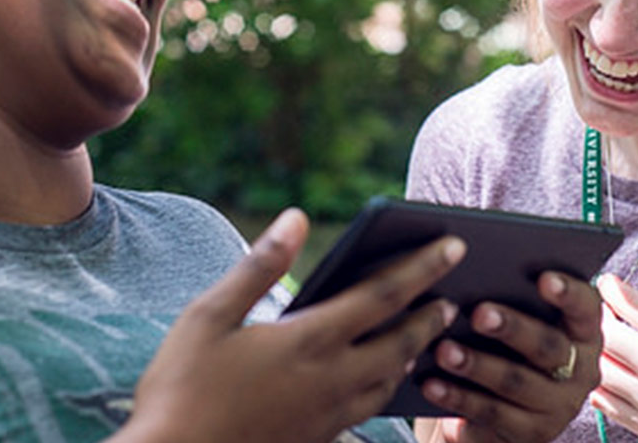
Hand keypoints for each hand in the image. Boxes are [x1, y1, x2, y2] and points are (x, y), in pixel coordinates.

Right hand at [123, 208, 464, 442]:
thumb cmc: (181, 387)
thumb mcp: (209, 315)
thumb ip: (259, 265)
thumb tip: (297, 216)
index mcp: (308, 340)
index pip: (382, 294)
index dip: (421, 266)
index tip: (454, 245)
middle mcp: (330, 380)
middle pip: (401, 342)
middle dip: (430, 316)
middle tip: (455, 297)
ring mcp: (327, 416)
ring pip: (389, 381)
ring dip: (413, 354)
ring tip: (425, 337)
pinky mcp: (317, 439)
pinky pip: (369, 410)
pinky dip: (388, 387)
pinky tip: (379, 381)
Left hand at [415, 271, 601, 442]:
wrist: (495, 413)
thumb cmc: (500, 345)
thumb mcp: (511, 320)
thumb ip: (503, 289)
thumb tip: (458, 251)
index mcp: (582, 331)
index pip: (585, 307)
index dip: (568, 292)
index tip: (543, 278)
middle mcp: (580, 370)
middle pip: (548, 346)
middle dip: (512, 328)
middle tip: (478, 313)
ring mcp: (558, 407)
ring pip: (517, 383)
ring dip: (477, 365)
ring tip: (442, 350)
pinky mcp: (531, 435)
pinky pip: (493, 416)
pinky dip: (460, 398)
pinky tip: (432, 385)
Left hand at [591, 274, 637, 442]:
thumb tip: (625, 304)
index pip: (623, 302)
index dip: (608, 288)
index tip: (606, 284)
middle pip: (602, 333)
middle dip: (597, 318)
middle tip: (601, 313)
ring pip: (598, 367)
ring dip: (596, 352)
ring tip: (604, 345)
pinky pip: (603, 402)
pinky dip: (599, 384)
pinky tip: (608, 375)